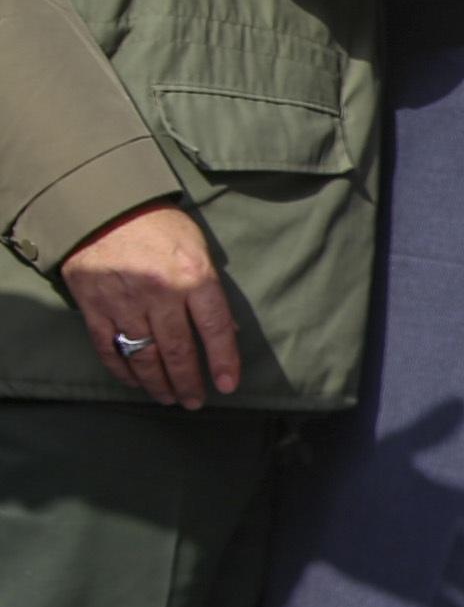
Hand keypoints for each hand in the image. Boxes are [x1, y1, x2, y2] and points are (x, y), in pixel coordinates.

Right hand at [61, 200, 235, 409]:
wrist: (101, 204)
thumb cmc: (158, 225)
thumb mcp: (197, 248)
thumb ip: (211, 290)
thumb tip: (226, 330)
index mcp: (192, 276)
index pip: (214, 328)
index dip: (222, 361)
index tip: (227, 386)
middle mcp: (159, 292)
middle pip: (177, 350)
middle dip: (188, 382)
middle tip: (194, 402)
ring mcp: (123, 300)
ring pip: (143, 355)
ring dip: (157, 383)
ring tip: (168, 398)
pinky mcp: (93, 304)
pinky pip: (108, 346)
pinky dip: (122, 369)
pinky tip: (134, 382)